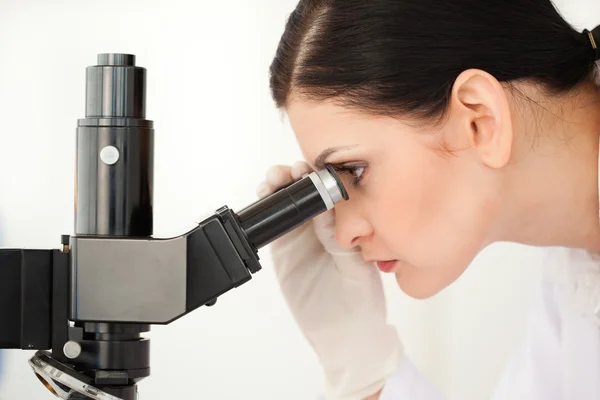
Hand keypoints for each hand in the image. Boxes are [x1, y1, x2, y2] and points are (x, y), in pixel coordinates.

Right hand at [257, 162, 402, 399]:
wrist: (342, 333)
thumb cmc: (361, 302)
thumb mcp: (356, 269)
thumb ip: (338, 241)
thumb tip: (324, 210)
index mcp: (346, 224)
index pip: (332, 190)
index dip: (322, 175)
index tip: (314, 168)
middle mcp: (323, 225)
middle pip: (306, 190)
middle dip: (296, 174)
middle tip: (291, 172)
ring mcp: (302, 236)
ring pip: (286, 202)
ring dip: (278, 185)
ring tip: (274, 180)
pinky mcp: (284, 249)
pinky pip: (273, 224)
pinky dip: (266, 209)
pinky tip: (264, 197)